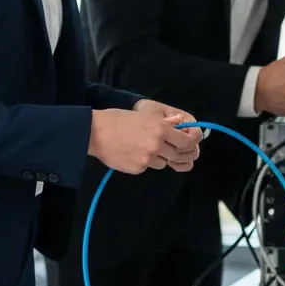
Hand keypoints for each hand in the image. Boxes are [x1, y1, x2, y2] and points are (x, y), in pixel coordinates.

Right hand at [87, 101, 201, 174]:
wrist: (96, 133)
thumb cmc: (118, 119)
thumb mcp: (144, 116)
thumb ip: (164, 123)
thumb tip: (179, 123)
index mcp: (160, 129)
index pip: (185, 141)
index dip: (188, 143)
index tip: (186, 143)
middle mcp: (157, 145)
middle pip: (176, 154)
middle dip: (174, 152)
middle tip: (168, 148)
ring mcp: (147, 159)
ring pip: (162, 163)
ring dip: (158, 158)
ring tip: (143, 148)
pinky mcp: (138, 169)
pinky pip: (147, 167)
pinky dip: (143, 162)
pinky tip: (132, 154)